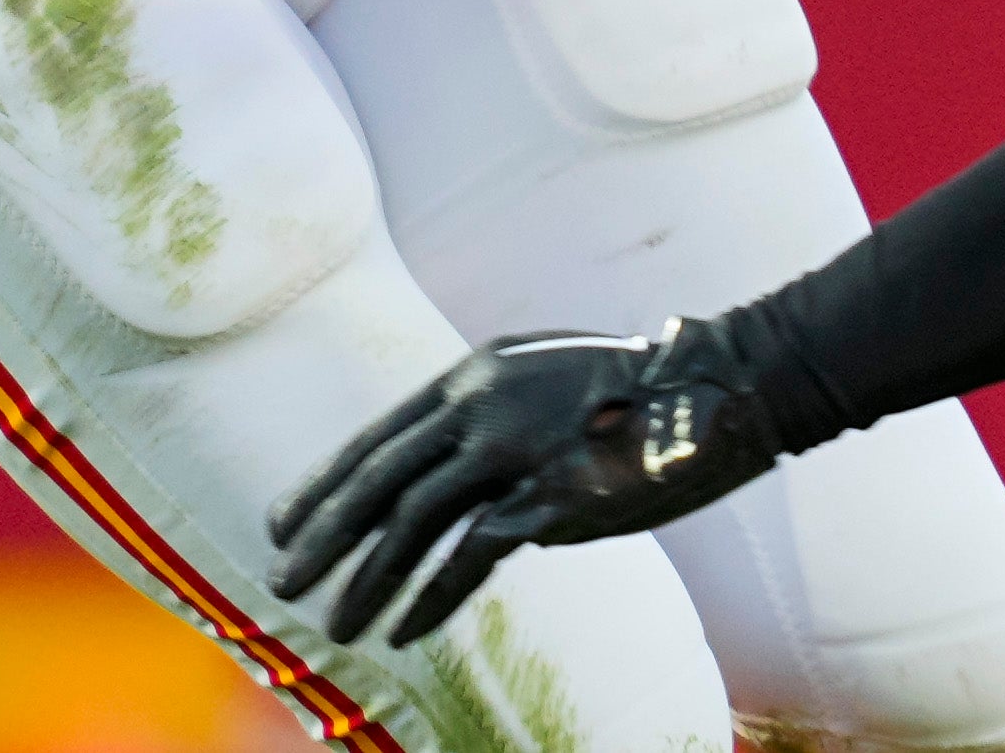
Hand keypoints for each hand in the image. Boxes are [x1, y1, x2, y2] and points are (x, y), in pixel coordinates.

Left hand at [268, 322, 789, 646]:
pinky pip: (472, 555)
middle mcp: (483, 405)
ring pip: (413, 520)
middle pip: (380, 478)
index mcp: (475, 374)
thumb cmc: (638, 392)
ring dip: (367, 580)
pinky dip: (431, 597)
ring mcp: (517, 448)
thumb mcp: (546, 383)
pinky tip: (403, 630)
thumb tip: (456, 497)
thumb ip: (492, 427)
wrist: (722, 387)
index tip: (282, 526)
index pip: (378, 436)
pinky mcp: (553, 494)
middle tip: (282, 582)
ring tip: (336, 627)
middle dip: (323, 536)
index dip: (322, 484)